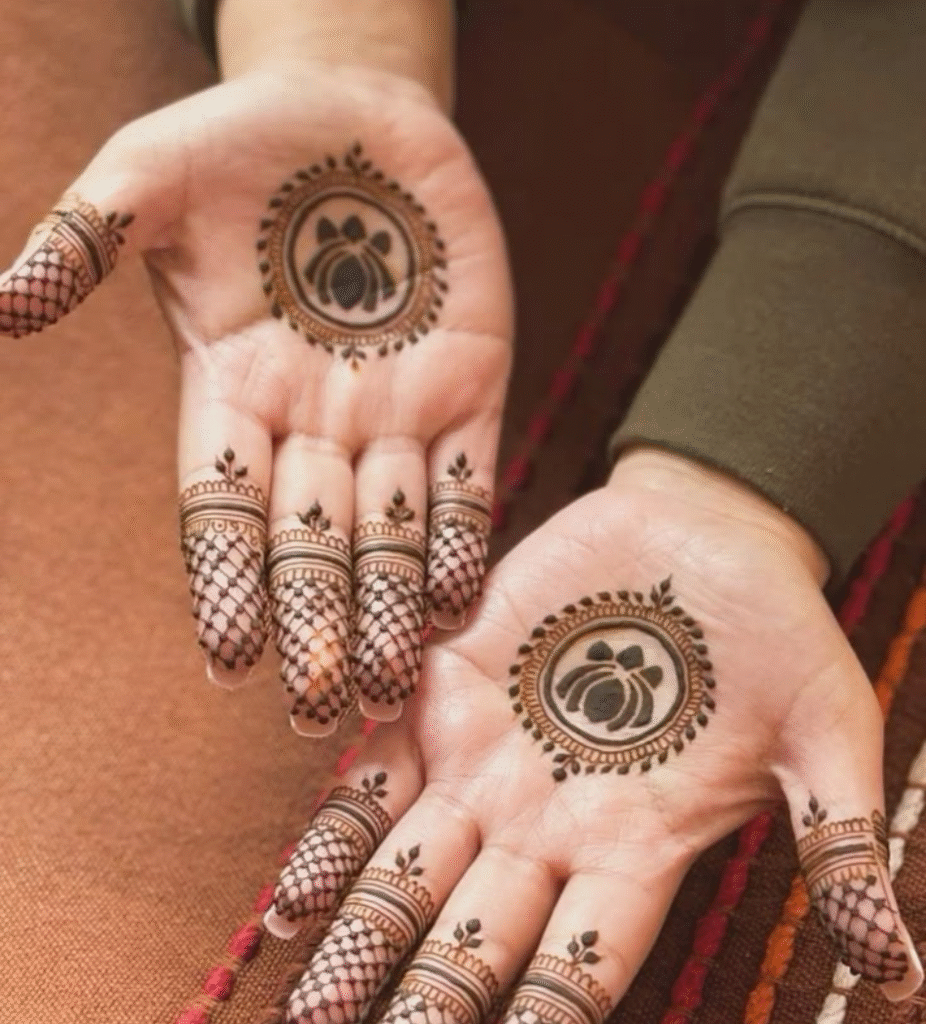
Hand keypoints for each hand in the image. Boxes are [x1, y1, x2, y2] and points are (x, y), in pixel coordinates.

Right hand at [0, 63, 511, 732]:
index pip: (224, 507)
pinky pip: (470, 479)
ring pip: (393, 533)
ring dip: (392, 608)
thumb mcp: (153, 176)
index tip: (230, 660)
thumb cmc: (245, 143)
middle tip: (322, 709)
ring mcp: (397, 413)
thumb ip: (88, 239)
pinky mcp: (472, 388)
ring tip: (392, 689)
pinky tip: (459, 600)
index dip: (226, 580)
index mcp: (235, 391)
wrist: (358, 114)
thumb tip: (1, 304)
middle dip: (317, 622)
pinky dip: (466, 537)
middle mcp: (315, 424)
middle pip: (312, 543)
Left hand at [264, 448, 921, 1023]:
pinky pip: (378, 760)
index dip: (540, 1018)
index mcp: (636, 846)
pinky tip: (296, 878)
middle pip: (471, 933)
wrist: (703, 529)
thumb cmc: (776, 632)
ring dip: (358, 924)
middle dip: (416, 998)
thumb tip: (902, 974)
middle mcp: (548, 819)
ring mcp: (490, 755)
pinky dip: (339, 816)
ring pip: (409, 861)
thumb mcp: (825, 732)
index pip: (579, 964)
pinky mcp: (448, 683)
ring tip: (305, 984)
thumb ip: (836, 838)